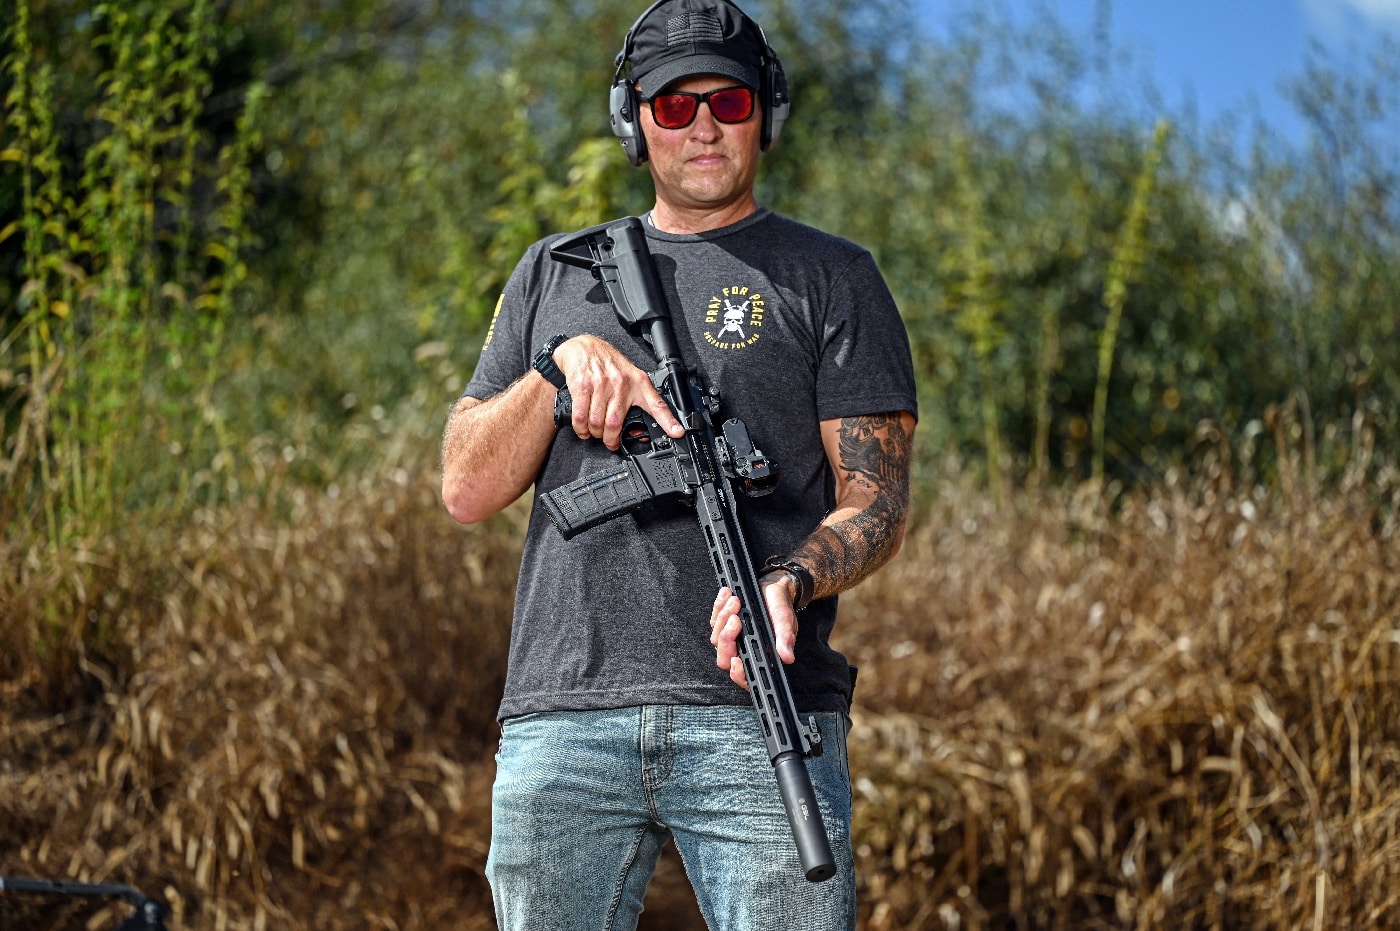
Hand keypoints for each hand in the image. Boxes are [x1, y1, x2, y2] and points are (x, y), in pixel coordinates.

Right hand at [552, 335, 684, 449]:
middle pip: (615, 423)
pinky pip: (581, 416)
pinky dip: (580, 428)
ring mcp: (601, 384)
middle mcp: (621, 383)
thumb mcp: (630, 376)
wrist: (584, 347)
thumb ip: (637, 398)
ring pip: (597, 422)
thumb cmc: (608, 364)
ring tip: (594, 433)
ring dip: (594, 433)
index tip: (677, 433)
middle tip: (609, 441)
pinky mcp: (583, 386)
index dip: (668, 421)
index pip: (657, 404)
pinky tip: (583, 429)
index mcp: (638, 382)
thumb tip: (638, 427)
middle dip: (610, 439)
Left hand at [709, 575, 798, 689]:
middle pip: (724, 658)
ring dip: (723, 617)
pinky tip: (727, 595)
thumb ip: (785, 638)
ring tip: (736, 601)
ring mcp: (731, 639)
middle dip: (727, 638)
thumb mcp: (784, 620)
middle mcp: (743, 650)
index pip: (745, 675)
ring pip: (717, 637)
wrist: (773, 588)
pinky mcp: (723, 624)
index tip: (736, 660)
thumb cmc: (780, 607)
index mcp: (759, 655)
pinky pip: (714, 620)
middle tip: (736, 619)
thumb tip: (788, 657)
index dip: (738, 673)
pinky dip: (719, 606)